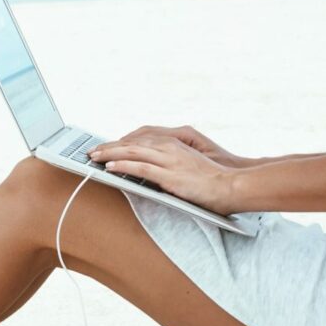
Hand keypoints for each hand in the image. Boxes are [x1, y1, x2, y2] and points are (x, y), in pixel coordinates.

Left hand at [101, 124, 252, 169]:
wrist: (233, 185)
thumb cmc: (215, 180)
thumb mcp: (190, 167)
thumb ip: (172, 165)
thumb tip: (156, 174)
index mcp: (175, 144)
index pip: (141, 140)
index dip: (121, 143)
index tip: (107, 147)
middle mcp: (170, 148)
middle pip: (133, 143)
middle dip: (110, 146)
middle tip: (93, 151)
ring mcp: (170, 161)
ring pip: (133, 153)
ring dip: (110, 154)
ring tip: (94, 157)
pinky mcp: (171, 176)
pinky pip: (141, 168)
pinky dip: (123, 166)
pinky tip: (110, 167)